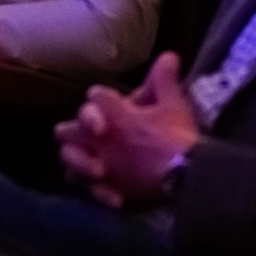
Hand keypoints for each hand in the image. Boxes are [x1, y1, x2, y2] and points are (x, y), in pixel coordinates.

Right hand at [56, 53, 199, 207]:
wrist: (187, 174)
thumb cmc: (174, 136)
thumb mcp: (171, 108)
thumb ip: (164, 83)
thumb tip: (170, 56)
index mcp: (112, 113)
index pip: (92, 103)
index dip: (93, 112)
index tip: (102, 126)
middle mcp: (99, 135)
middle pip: (68, 130)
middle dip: (75, 135)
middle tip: (95, 141)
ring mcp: (98, 160)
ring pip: (70, 158)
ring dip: (81, 164)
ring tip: (102, 173)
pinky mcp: (104, 185)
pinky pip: (90, 189)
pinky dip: (101, 193)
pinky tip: (118, 199)